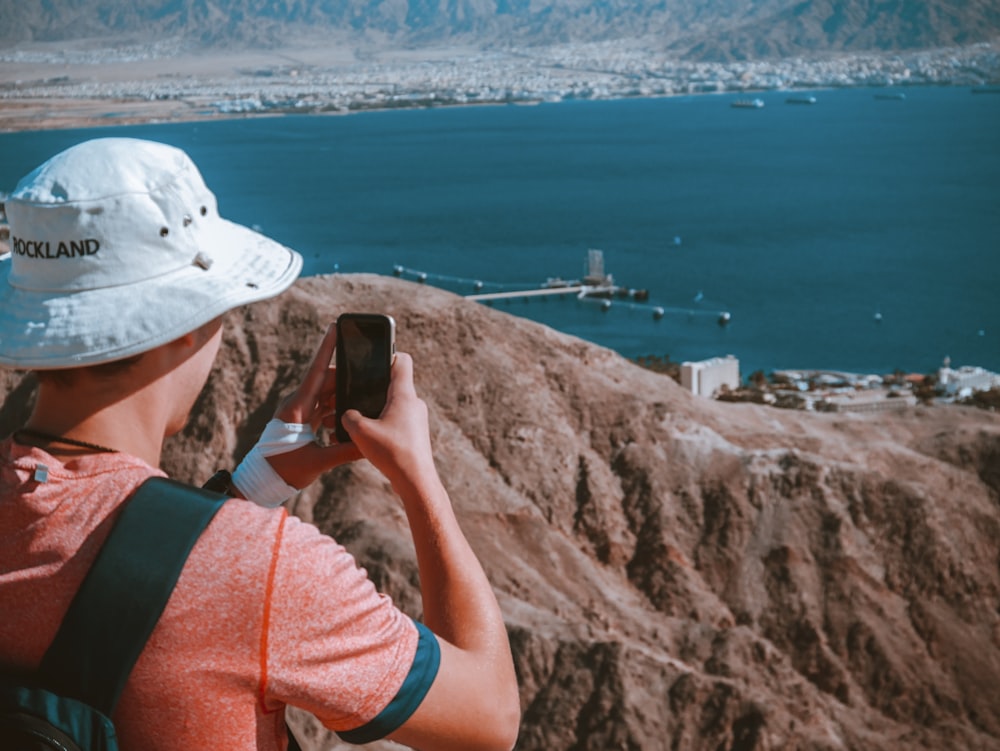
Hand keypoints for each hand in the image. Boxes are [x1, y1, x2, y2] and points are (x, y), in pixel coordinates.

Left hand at [264, 323, 362, 488]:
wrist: (261, 481)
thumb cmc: (284, 471)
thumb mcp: (317, 462)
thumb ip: (345, 451)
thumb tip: (370, 444)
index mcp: (297, 407)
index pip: (317, 372)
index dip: (327, 348)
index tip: (335, 327)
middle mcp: (297, 403)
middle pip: (327, 381)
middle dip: (347, 379)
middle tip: (369, 378)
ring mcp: (298, 411)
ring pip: (326, 394)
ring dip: (343, 397)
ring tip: (362, 402)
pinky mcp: (301, 420)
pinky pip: (323, 406)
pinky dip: (336, 409)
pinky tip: (348, 418)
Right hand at [340, 352, 439, 496]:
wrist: (416, 481)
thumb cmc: (393, 453)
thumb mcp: (360, 432)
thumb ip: (349, 416)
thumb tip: (347, 415)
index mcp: (404, 394)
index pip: (401, 360)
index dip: (387, 355)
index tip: (370, 360)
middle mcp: (414, 403)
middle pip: (392, 384)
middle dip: (370, 388)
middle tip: (352, 396)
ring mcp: (416, 419)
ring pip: (392, 405)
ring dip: (374, 410)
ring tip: (356, 422)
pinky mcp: (414, 434)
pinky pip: (396, 421)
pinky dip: (381, 425)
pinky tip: (367, 438)